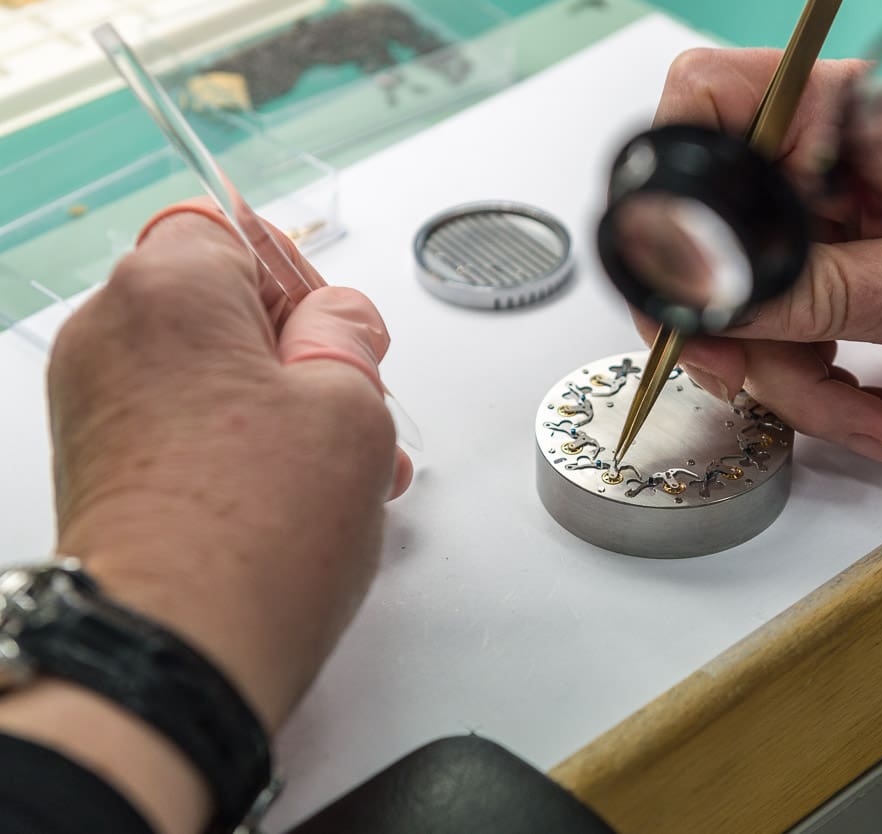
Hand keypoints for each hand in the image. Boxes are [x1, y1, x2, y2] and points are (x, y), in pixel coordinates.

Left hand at [48, 203, 409, 728]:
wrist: (172, 653)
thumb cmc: (255, 536)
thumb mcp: (352, 408)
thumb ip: (349, 338)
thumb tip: (337, 321)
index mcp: (167, 291)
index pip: (230, 228)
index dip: (296, 277)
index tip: (334, 330)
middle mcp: (109, 336)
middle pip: (213, 302)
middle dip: (292, 348)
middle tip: (348, 404)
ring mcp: (92, 403)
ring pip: (201, 367)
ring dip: (273, 401)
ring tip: (335, 468)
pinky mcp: (96, 462)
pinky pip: (176, 419)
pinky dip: (232, 439)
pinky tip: (290, 494)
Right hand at [644, 48, 881, 462]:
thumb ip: (828, 297)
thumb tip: (725, 312)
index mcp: (853, 120)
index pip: (711, 101)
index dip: (674, 183)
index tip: (686, 277)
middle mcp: (828, 157)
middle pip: (716, 229)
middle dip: (737, 329)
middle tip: (745, 380)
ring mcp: (829, 211)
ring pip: (747, 297)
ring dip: (792, 381)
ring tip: (870, 421)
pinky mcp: (836, 261)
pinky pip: (786, 325)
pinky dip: (819, 384)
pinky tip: (877, 412)